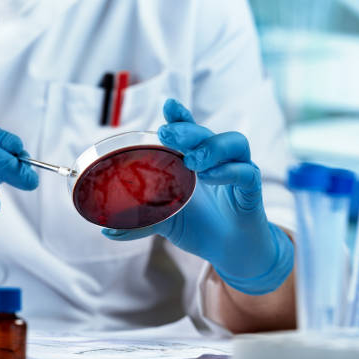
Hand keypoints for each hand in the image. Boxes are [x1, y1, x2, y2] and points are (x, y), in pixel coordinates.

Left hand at [103, 99, 293, 294]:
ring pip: (235, 143)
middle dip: (187, 130)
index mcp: (195, 161)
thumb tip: (107, 230)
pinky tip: (210, 178)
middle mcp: (217, 160)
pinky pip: (246, 172)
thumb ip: (142, 221)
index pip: (189, 131)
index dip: (180, 117)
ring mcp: (237, 171)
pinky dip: (229, 172)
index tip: (167, 105)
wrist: (231, 252)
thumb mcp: (166, 222)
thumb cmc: (199, 227)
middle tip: (167, 135)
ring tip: (193, 162)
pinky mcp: (252, 190)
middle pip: (207, 133)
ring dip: (212, 148)